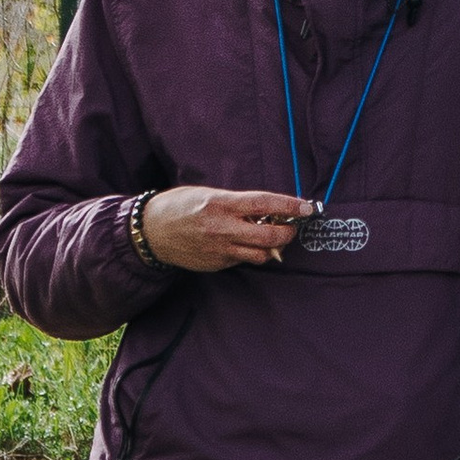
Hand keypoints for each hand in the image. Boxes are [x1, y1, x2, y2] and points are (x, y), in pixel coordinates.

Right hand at [141, 184, 311, 271]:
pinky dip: (251, 252)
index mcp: (221, 204)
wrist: (152, 232)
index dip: (289, 206)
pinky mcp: (217, 264)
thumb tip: (266, 210)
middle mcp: (222, 228)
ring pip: (261, 254)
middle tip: (292, 227)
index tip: (306, 208)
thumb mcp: (208, 195)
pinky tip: (245, 244)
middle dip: (288, 233)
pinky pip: (244, 260)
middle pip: (270, 236)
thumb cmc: (180, 207)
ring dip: (273, 247)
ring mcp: (220, 249)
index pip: (264, 204)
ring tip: (270, 236)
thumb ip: (237, 203)